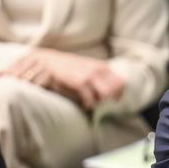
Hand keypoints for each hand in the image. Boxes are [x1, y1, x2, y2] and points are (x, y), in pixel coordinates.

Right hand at [0, 48, 124, 109]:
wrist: (47, 62)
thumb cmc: (67, 68)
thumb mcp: (85, 69)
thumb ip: (97, 78)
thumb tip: (108, 93)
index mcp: (102, 67)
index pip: (121, 82)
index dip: (119, 94)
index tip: (115, 100)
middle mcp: (99, 70)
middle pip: (115, 90)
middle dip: (110, 99)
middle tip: (101, 102)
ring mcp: (91, 76)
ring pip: (106, 96)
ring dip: (100, 102)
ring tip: (91, 103)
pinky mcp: (81, 83)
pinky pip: (91, 100)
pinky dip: (89, 105)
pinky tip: (84, 105)